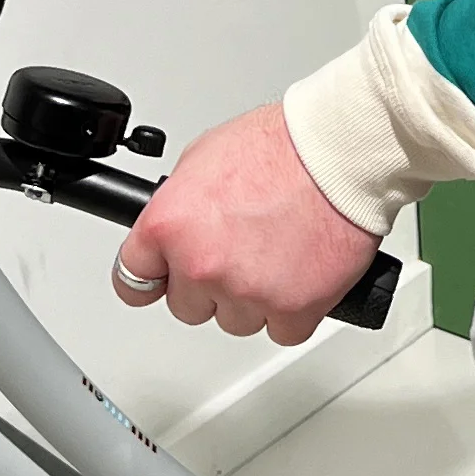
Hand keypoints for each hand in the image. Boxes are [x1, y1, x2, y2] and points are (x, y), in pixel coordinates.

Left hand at [111, 103, 380, 344]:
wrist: (341, 151)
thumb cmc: (283, 144)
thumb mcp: (205, 156)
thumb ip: (181, 203)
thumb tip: (178, 227)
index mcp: (170, 225)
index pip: (133, 280)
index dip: (152, 278)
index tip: (161, 280)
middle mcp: (202, 264)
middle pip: (187, 306)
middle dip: (209, 284)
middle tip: (241, 249)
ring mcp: (246, 291)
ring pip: (235, 320)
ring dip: (252, 297)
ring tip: (278, 253)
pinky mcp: (293, 310)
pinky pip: (281, 331)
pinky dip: (292, 310)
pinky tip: (300, 275)